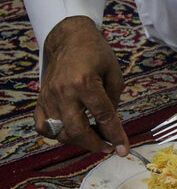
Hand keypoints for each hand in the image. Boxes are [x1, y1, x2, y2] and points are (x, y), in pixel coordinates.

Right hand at [34, 16, 129, 155]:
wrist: (68, 38)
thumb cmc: (96, 53)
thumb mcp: (114, 74)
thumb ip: (113, 102)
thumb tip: (111, 127)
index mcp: (85, 83)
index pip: (103, 117)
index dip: (115, 136)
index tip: (124, 150)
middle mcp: (64, 92)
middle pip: (77, 131)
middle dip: (95, 144)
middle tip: (108, 146)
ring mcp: (49, 96)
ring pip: (60, 133)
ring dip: (78, 141)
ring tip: (93, 137)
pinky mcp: (41, 99)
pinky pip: (42, 127)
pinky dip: (56, 135)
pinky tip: (71, 132)